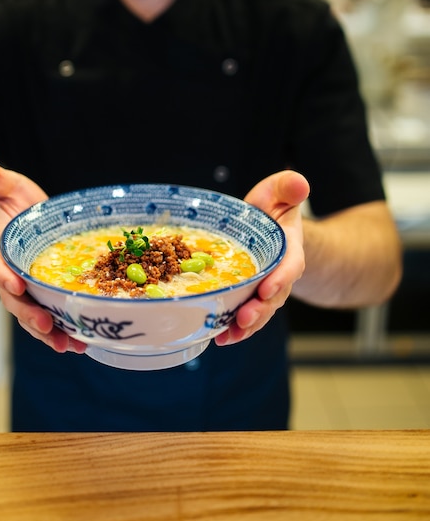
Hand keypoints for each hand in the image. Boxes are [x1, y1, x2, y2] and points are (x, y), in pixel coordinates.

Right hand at [0, 154, 86, 353]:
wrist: (27, 231)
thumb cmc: (17, 211)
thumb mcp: (8, 190)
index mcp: (1, 253)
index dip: (3, 276)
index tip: (14, 284)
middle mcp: (14, 279)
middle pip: (17, 302)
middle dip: (30, 315)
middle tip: (45, 324)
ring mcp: (32, 293)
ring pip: (36, 317)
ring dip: (51, 333)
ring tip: (70, 345)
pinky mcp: (49, 299)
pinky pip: (56, 319)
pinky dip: (66, 332)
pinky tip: (84, 343)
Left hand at [214, 170, 309, 346]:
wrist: (268, 227)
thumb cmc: (272, 209)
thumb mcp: (278, 192)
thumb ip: (287, 187)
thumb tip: (300, 183)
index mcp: (288, 248)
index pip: (289, 266)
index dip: (280, 279)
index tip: (267, 290)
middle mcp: (280, 273)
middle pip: (274, 297)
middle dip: (260, 310)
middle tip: (244, 318)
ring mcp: (265, 288)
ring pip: (260, 311)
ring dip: (246, 326)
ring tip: (229, 335)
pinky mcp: (250, 296)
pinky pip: (245, 315)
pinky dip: (234, 329)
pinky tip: (220, 338)